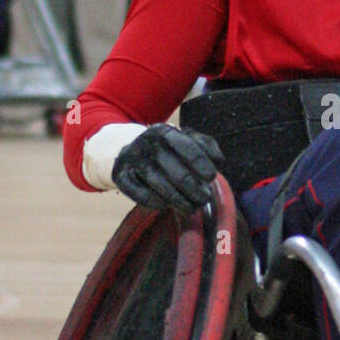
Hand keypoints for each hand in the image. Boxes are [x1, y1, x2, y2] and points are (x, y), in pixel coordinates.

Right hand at [111, 124, 225, 212]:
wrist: (129, 148)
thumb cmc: (168, 147)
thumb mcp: (186, 139)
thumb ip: (206, 145)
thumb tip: (218, 160)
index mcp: (166, 132)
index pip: (190, 151)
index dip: (203, 166)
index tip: (211, 177)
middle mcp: (147, 143)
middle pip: (178, 175)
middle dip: (196, 191)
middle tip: (205, 199)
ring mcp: (133, 160)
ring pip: (161, 187)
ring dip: (181, 201)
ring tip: (192, 208)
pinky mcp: (121, 176)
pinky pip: (142, 196)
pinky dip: (157, 203)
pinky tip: (167, 205)